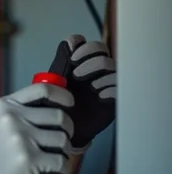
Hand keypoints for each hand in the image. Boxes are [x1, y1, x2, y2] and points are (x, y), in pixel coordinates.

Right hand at [0, 84, 73, 173]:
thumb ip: (12, 115)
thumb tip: (39, 116)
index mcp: (5, 105)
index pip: (43, 90)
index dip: (63, 96)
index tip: (69, 103)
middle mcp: (15, 118)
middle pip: (59, 116)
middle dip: (67, 128)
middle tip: (62, 138)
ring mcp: (22, 139)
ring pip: (62, 139)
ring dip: (63, 150)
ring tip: (54, 157)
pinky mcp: (28, 161)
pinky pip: (60, 162)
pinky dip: (61, 168)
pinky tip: (53, 171)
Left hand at [48, 34, 115, 151]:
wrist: (61, 130)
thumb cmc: (56, 105)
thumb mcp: (53, 82)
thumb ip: (60, 62)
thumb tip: (67, 43)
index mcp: (77, 63)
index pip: (84, 43)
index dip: (80, 46)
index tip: (71, 57)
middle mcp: (93, 70)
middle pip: (101, 49)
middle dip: (89, 57)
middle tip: (76, 74)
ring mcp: (104, 83)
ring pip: (111, 65)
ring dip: (99, 73)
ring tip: (89, 87)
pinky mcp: (113, 98)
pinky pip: (119, 87)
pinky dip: (110, 88)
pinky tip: (99, 95)